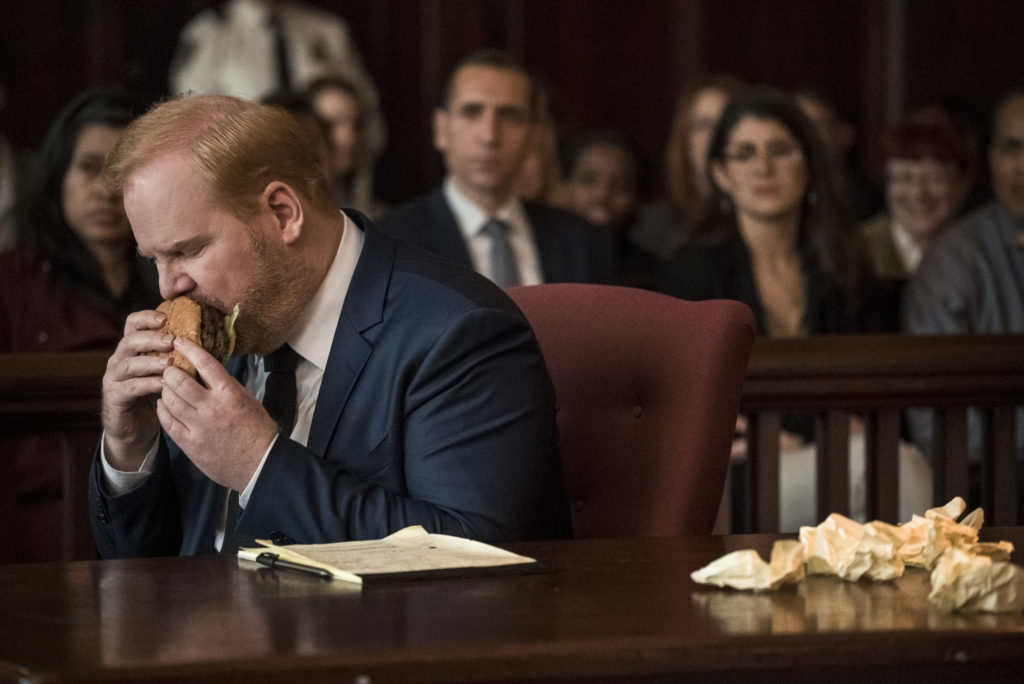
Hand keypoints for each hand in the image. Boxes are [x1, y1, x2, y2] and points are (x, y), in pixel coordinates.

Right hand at [101, 309, 175, 469]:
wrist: (135, 427)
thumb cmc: (156, 393)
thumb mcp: (165, 370)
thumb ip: (176, 354)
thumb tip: (206, 339)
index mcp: (132, 348)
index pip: (132, 324)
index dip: (146, 318)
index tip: (165, 318)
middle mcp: (120, 358)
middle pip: (130, 341)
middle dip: (151, 338)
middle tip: (172, 341)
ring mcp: (114, 377)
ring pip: (127, 363)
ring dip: (150, 361)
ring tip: (169, 363)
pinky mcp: (115, 396)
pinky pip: (130, 387)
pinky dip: (147, 384)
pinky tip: (163, 384)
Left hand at [156, 337, 278, 490]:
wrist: (260, 464)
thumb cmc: (258, 431)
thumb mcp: (248, 400)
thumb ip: (226, 386)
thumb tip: (208, 372)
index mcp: (229, 394)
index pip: (205, 363)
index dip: (189, 349)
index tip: (180, 340)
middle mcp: (211, 408)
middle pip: (179, 381)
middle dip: (170, 371)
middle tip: (169, 368)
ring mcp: (198, 426)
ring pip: (169, 400)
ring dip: (164, 389)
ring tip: (166, 386)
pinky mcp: (190, 443)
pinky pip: (167, 421)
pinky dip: (162, 409)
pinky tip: (163, 404)